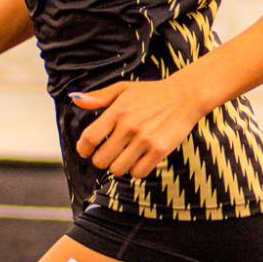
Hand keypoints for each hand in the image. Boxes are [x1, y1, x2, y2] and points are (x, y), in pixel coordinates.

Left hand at [71, 75, 207, 179]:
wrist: (186, 95)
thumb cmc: (152, 93)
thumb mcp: (124, 88)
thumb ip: (99, 96)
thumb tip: (76, 100)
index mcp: (118, 111)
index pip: (89, 139)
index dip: (83, 149)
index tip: (86, 151)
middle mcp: (129, 126)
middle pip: (101, 159)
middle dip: (101, 160)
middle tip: (108, 154)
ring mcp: (145, 139)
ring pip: (118, 169)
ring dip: (118, 166)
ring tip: (123, 158)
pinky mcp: (160, 149)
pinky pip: (138, 172)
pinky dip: (136, 170)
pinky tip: (139, 160)